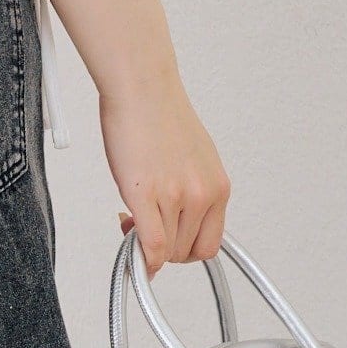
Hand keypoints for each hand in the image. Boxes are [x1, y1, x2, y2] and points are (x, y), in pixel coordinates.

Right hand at [100, 77, 229, 274]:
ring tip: (131, 216)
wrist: (142, 89)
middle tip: (142, 228)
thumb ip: (191, 195)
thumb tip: (178, 222)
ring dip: (144, 245)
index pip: (209, 244)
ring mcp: (177, 195)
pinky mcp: (147, 194)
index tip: (167, 241)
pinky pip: (151, 244)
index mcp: (218, 188)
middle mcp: (202, 194)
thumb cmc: (161, 117)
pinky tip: (128, 243)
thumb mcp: (194, 162)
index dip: (184, 251)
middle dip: (162, 249)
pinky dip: (140, 257)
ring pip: (165, 251)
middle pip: (185, 252)